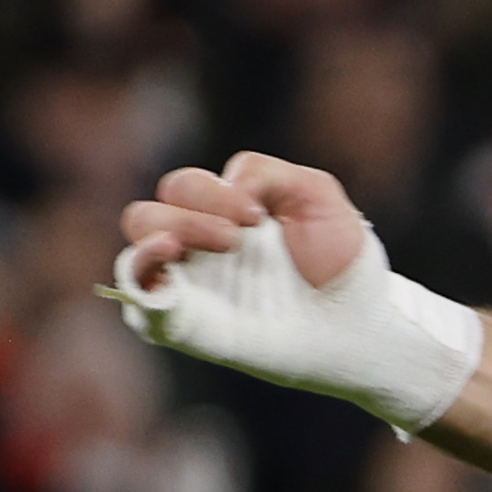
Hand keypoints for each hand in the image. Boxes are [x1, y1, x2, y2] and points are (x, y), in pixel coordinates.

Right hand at [119, 148, 374, 294]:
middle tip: (236, 239)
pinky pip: (137, 293)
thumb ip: (268, 172)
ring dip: (162, 234)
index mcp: (220, 211)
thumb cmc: (336, 257)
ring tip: (206, 246)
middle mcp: (194, 244)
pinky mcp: (184, 319)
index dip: (213, 193)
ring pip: (138, 244)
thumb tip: (228, 185)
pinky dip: (142, 272)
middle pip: (148, 212)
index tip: (258, 216)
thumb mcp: (315, 195)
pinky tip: (168, 261)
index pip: (184, 186)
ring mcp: (186, 282)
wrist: (354, 319)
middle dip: (190, 215)